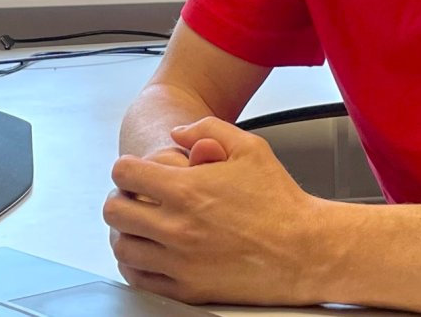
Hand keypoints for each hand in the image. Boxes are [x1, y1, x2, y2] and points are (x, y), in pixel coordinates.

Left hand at [103, 117, 330, 305]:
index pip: (126, 174)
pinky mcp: (188, 289)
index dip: (126, 168)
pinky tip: (149, 254)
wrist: (306, 250)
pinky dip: (137, 264)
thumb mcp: (249, 147)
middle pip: (115, 211)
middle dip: (120, 198)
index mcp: (188, 190)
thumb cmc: (281, 202)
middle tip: (132, 198)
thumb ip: (208, 130)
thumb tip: (178, 133)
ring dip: (126, 231)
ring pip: (123, 247)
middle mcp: (178, 228)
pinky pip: (140, 279)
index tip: (132, 171)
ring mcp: (180, 262)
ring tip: (140, 225)